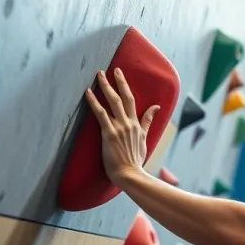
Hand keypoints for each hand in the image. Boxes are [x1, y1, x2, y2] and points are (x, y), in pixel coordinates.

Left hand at [84, 69, 160, 185]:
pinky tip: (88, 93)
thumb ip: (148, 123)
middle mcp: (129, 123)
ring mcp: (119, 128)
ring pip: (113, 102)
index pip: (133, 102)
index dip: (125, 86)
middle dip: (117, 82)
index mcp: (137, 126)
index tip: (120, 75)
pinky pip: (101, 114)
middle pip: (123, 98)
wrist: (130, 174)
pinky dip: (94, 102)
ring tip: (99, 75)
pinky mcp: (109, 133)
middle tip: (111, 69)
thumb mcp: (145, 140)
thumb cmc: (135, 161)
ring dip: (106, 87)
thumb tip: (156, 108)